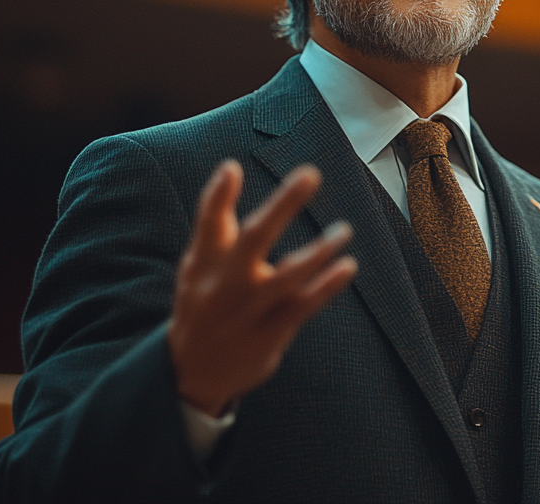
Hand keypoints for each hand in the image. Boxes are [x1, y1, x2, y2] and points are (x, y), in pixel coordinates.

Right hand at [167, 160, 357, 416]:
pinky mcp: (269, 334)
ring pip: (286, 277)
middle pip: (253, 239)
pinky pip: (303, 306)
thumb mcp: (196, 266)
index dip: (217, 196)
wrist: (192, 372)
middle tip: (310, 174)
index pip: (208, 224)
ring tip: (344, 230)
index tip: (232, 168)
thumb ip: (214, 221)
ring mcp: (248, 311)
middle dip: (282, 205)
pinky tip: (347, 266)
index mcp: (203, 264)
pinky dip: (326, 286)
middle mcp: (224, 285)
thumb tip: (230, 166)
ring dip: (318, 251)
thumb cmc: (202, 303)